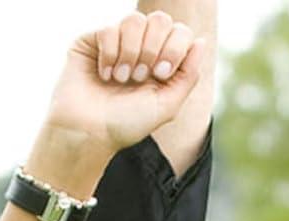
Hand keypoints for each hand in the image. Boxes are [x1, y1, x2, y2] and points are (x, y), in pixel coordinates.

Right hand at [39, 11, 204, 172]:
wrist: (88, 134)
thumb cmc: (125, 125)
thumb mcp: (166, 106)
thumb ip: (189, 75)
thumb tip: (200, 41)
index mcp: (159, 62)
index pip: (179, 31)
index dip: (174, 47)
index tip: (160, 74)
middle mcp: (139, 50)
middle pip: (160, 19)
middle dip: (152, 49)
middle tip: (140, 77)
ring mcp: (116, 44)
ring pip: (134, 20)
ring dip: (131, 52)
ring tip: (121, 79)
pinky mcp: (92, 42)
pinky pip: (109, 29)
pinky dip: (109, 54)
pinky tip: (103, 75)